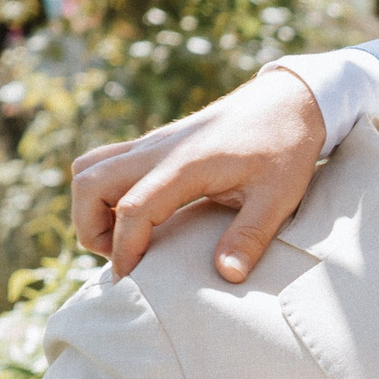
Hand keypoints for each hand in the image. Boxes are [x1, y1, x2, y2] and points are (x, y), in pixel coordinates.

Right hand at [71, 66, 325, 281]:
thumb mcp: (279, 196)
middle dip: (90, 228)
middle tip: (123, 258)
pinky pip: (106, 162)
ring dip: (91, 206)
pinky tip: (137, 216)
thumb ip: (250, 236)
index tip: (131, 279)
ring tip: (124, 237)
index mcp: (187, 164)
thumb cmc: (286, 145)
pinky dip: (103, 191)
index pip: (134, 207)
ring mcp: (154, 142)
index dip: (124, 248)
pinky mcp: (156, 143)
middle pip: (89, 182)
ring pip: (89, 167)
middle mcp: (159, 149)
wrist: (289, 99)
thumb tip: (227, 276)